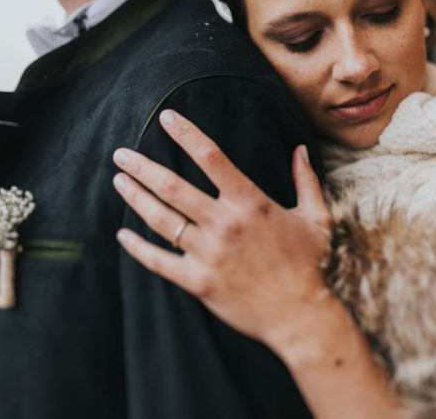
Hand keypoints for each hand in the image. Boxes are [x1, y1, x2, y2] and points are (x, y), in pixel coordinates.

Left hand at [112, 109, 332, 351]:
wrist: (301, 316)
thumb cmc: (310, 265)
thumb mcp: (316, 218)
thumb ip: (306, 180)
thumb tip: (299, 149)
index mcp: (251, 203)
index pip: (212, 157)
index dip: (186, 134)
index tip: (167, 117)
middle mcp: (225, 224)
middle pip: (173, 187)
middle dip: (142, 167)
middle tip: (121, 154)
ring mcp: (209, 254)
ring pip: (161, 220)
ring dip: (136, 198)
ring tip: (119, 182)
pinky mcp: (199, 282)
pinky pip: (159, 261)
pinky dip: (138, 248)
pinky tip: (123, 235)